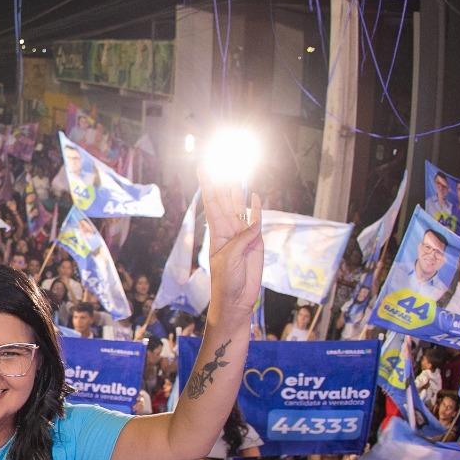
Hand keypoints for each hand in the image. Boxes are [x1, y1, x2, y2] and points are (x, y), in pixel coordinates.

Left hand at [197, 166, 262, 324]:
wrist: (236, 299)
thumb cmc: (227, 281)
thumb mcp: (230, 260)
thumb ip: (242, 241)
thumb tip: (255, 226)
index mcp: (217, 231)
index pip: (212, 202)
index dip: (208, 184)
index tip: (203, 166)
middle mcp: (229, 229)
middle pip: (225, 199)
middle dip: (220, 181)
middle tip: (217, 161)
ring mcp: (242, 234)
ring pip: (239, 206)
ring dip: (236, 190)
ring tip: (234, 172)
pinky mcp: (256, 242)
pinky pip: (257, 221)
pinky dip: (256, 209)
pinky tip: (255, 195)